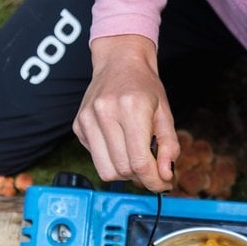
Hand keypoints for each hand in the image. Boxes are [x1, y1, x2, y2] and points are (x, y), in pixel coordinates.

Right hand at [73, 34, 177, 191]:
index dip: (154, 180)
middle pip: (123, 170)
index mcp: (131, 108)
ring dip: (125, 172)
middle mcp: (105, 113)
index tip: (164, 183)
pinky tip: (119, 142)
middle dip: (142, 176)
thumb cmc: (145, 86)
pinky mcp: (77, 125)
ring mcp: (87, 119)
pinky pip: (95, 158)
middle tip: (152, 167)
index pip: (140, 162)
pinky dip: (111, 158)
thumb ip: (168, 146)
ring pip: (106, 170)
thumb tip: (166, 175)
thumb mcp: (165, 113)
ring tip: (135, 156)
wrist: (118, 62)